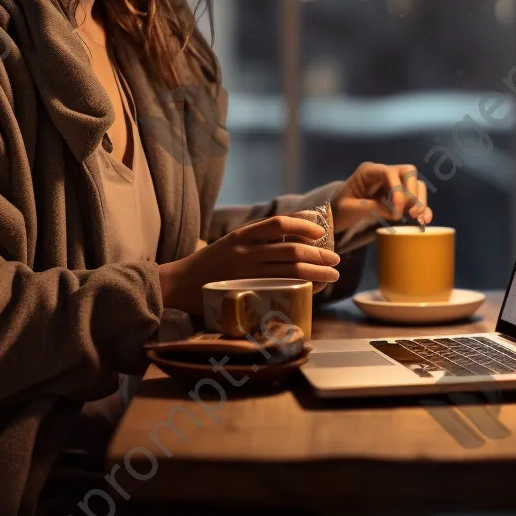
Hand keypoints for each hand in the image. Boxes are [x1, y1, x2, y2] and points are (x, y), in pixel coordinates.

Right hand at [158, 216, 340, 313]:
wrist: (180, 284)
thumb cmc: (211, 263)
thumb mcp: (232, 243)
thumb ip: (258, 239)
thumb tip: (297, 237)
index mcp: (243, 234)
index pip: (279, 223)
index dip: (304, 225)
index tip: (321, 231)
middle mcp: (245, 251)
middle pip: (291, 249)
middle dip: (319, 254)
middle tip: (335, 259)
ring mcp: (246, 274)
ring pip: (290, 271)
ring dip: (317, 272)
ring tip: (332, 275)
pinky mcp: (246, 292)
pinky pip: (280, 289)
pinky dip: (301, 288)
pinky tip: (313, 289)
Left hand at [331, 162, 432, 236]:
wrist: (338, 214)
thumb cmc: (340, 208)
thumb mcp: (350, 208)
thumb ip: (372, 208)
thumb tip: (397, 213)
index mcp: (369, 171)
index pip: (390, 172)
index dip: (398, 190)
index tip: (397, 211)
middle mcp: (384, 173)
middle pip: (408, 172)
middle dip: (413, 193)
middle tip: (410, 214)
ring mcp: (393, 183)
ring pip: (416, 183)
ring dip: (420, 200)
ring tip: (417, 219)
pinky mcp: (398, 195)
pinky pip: (415, 197)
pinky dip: (422, 207)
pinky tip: (424, 220)